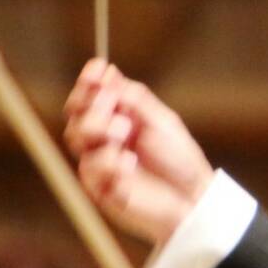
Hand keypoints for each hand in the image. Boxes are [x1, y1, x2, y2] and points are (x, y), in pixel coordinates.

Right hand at [63, 59, 212, 244]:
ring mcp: (98, 161)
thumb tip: (108, 73)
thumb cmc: (179, 158)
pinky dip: (110, 160)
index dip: (88, 82)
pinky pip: (90, 167)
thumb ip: (134, 98)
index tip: (96, 70)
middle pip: (75, 114)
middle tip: (117, 109)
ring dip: (99, 128)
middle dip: (92, 106)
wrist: (192, 197)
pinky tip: (130, 162)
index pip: (89, 96)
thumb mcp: (161, 120)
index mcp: (118, 117)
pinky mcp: (98, 186)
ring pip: (75, 136)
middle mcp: (103, 137)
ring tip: (126, 133)